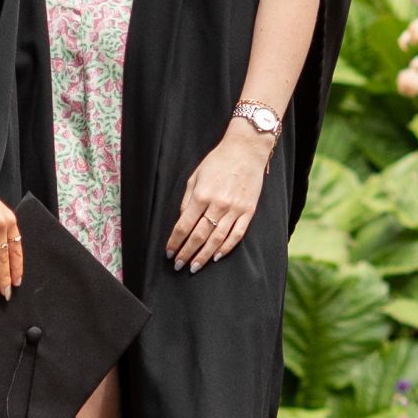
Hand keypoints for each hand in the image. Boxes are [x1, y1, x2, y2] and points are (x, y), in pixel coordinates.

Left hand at [165, 124, 273, 271]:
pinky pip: (237, 235)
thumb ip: (187, 200)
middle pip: (199, 236)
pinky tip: (216, 257)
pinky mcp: (248, 211)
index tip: (169, 253)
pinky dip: (226, 248)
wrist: (246, 150)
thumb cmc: (217, 162)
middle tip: (179, 266)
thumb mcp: (195, 177)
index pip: (184, 226)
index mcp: (202, 195)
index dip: (175, 242)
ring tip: (194, 267)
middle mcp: (218, 205)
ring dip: (204, 256)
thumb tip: (182, 222)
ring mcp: (235, 209)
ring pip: (217, 240)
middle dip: (187, 253)